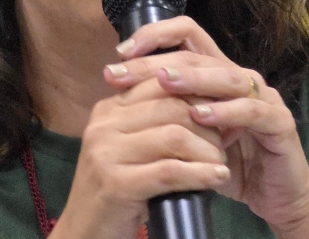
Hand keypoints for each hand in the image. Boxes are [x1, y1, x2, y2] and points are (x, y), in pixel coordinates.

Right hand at [52, 56, 229, 238]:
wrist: (84, 233)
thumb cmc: (116, 190)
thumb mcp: (132, 149)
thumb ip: (158, 124)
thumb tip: (212, 105)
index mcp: (108, 109)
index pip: (160, 83)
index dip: (197, 93)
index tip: (223, 108)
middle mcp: (104, 124)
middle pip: (171, 106)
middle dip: (207, 124)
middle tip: (224, 143)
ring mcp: (106, 153)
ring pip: (174, 135)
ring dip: (207, 150)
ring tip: (220, 163)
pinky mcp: (116, 184)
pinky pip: (170, 171)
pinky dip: (200, 174)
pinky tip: (218, 177)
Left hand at [106, 16, 308, 236]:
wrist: (275, 196)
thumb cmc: (227, 161)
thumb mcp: (189, 133)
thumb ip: (164, 110)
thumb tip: (116, 95)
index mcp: (216, 73)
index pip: (186, 35)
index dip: (154, 36)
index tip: (120, 54)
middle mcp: (239, 77)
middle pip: (197, 55)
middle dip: (157, 62)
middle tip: (123, 72)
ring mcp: (263, 98)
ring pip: (226, 76)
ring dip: (193, 78)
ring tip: (163, 82)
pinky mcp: (280, 123)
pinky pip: (253, 111)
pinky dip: (226, 112)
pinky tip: (201, 116)